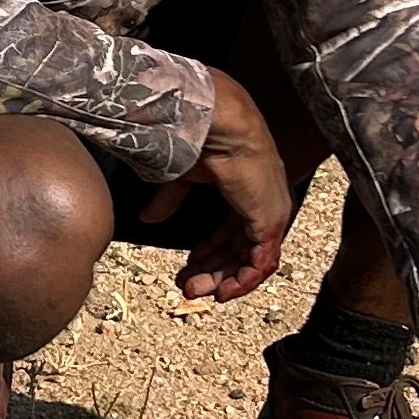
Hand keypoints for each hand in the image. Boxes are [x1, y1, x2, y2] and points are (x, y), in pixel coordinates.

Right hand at [140, 68, 297, 304]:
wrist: (219, 127)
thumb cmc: (206, 140)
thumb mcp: (183, 176)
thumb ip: (169, 199)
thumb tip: (148, 217)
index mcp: (247, 192)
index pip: (232, 233)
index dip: (209, 253)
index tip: (187, 267)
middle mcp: (264, 206)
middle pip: (239, 250)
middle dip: (211, 272)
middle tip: (187, 287)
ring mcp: (271, 215)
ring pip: (249, 261)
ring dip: (221, 280)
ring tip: (194, 291)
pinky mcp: (271, 222)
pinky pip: (261, 264)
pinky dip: (242, 281)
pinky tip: (221, 291)